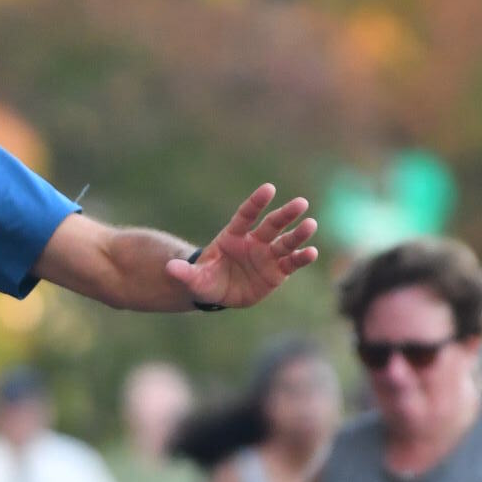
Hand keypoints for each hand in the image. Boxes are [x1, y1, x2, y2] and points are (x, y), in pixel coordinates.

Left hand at [166, 186, 317, 310]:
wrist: (218, 293)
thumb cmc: (206, 279)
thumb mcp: (193, 279)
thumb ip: (185, 273)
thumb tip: (169, 269)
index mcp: (234, 235)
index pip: (247, 214)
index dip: (257, 202)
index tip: (269, 189)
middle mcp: (254, 241)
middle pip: (272, 224)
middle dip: (286, 214)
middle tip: (301, 203)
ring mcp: (268, 255)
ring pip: (286, 241)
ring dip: (299, 233)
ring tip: (311, 224)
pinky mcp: (278, 271)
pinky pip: (292, 263)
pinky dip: (302, 258)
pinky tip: (312, 252)